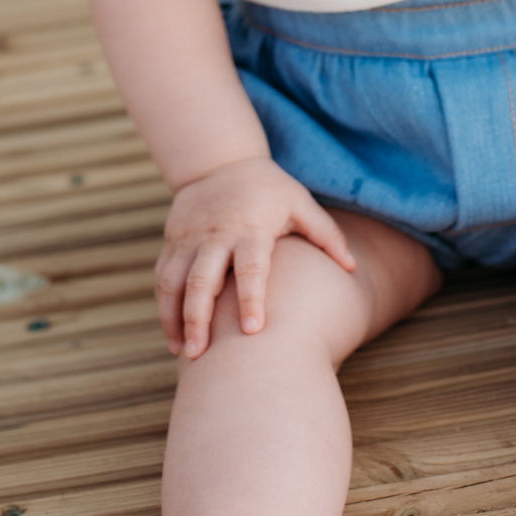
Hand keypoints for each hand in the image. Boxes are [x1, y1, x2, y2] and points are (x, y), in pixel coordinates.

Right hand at [156, 157, 353, 356]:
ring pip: (174, 282)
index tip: (254, 331)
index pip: (251, 267)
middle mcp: (216, 236)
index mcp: (250, 228)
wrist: (219, 161)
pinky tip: (174, 335)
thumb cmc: (269, 188)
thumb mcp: (299, 202)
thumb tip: (353, 266)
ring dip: (175, 318)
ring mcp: (190, 240)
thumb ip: (326, 233)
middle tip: (201, 354)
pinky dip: (164, 307)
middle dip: (198, 318)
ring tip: (184, 352)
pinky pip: (163, 277)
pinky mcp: (173, 242)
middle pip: (202, 281)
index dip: (251, 298)